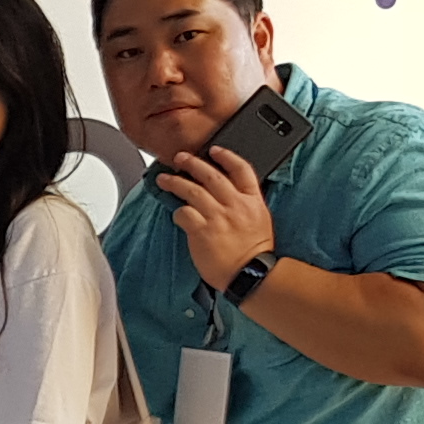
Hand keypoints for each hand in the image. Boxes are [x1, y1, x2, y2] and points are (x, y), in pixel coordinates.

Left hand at [156, 144, 276, 290]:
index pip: (241, 169)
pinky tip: (176, 214)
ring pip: (193, 191)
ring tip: (164, 179)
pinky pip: (184, 214)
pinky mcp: (203, 231)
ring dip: (175, 182)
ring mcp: (219, 217)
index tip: (214, 150)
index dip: (226, 156)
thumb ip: (244, 204)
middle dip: (193, 163)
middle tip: (180, 158)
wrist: (251, 274)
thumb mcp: (260, 220)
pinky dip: (178, 212)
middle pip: (211, 175)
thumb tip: (226, 193)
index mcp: (252, 201)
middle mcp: (235, 205)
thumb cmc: (254, 252)